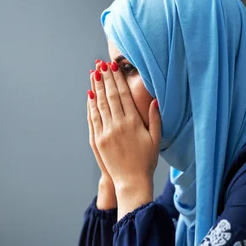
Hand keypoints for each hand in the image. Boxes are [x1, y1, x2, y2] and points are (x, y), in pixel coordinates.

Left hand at [87, 61, 160, 217]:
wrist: (131, 181)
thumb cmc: (146, 161)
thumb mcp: (155, 139)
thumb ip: (155, 119)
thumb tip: (154, 100)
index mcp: (133, 123)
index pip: (124, 95)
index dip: (117, 80)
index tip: (113, 67)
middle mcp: (118, 125)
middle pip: (110, 96)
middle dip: (105, 78)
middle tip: (101, 64)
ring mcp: (106, 132)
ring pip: (99, 105)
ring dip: (96, 88)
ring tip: (94, 74)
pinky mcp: (98, 140)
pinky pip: (93, 119)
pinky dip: (91, 105)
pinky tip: (90, 95)